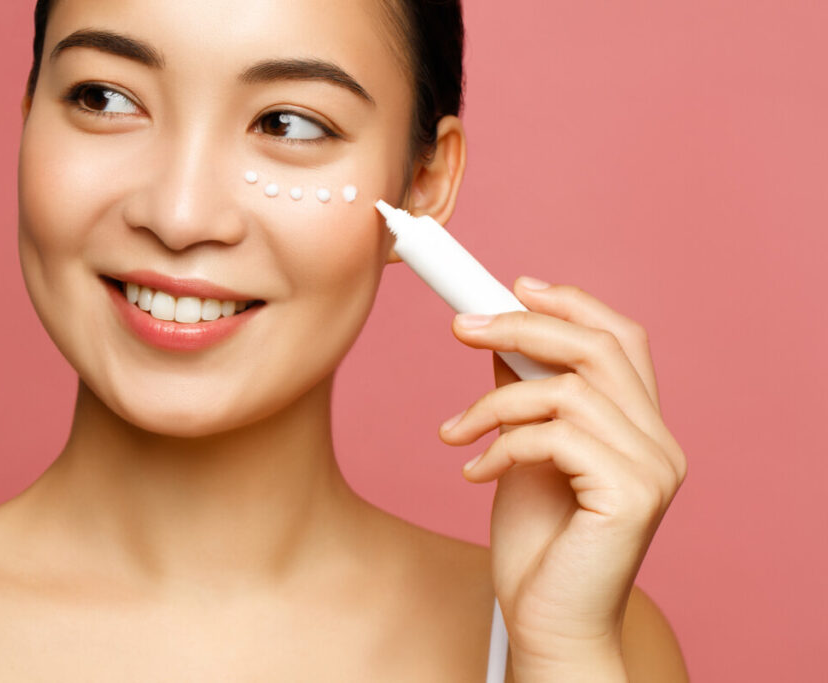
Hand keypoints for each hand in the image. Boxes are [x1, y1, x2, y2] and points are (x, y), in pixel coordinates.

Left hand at [438, 276, 686, 677]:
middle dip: (521, 327)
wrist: (548, 621)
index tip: (514, 287)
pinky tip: (474, 472)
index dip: (571, 303)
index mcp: (639, 426)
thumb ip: (527, 397)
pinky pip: (556, 435)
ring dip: (494, 403)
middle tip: (459, 328)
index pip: (622, 338)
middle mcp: (659, 442)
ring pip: (568, 390)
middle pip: (597, 347)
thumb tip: (500, 340)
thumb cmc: (539, 544)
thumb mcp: (524, 452)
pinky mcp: (632, 494)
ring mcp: (653, 468)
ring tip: (455, 433)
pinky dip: (503, 444)